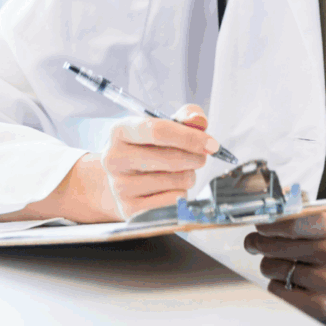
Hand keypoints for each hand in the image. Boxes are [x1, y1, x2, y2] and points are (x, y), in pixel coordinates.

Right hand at [99, 103, 217, 219]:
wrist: (125, 179)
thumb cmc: (150, 147)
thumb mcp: (165, 125)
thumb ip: (186, 117)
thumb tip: (199, 121)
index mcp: (120, 131)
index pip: (158, 131)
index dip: (190, 137)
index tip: (211, 144)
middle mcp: (114, 159)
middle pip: (170, 158)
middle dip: (196, 158)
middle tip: (201, 157)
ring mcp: (119, 186)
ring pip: (176, 181)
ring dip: (189, 175)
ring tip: (181, 172)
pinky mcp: (129, 210)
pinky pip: (174, 200)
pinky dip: (181, 193)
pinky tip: (171, 188)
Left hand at [244, 211, 325, 323]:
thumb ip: (305, 224)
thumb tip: (267, 220)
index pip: (293, 221)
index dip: (270, 223)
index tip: (259, 223)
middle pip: (275, 245)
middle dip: (259, 243)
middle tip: (255, 242)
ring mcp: (324, 281)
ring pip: (272, 267)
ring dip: (269, 265)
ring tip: (279, 265)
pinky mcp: (316, 305)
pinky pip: (277, 289)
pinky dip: (277, 284)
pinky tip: (290, 282)